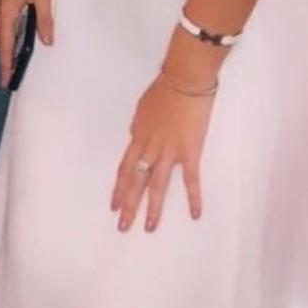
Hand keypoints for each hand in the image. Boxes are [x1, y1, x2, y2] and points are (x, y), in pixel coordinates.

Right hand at [0, 0, 53, 86]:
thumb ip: (44, 19)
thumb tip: (46, 42)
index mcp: (6, 10)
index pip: (3, 44)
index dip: (5, 64)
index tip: (5, 81)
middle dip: (1, 54)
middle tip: (10, 69)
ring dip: (3, 41)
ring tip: (13, 51)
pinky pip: (0, 15)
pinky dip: (5, 27)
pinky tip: (16, 25)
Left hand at [111, 73, 213, 231]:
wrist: (184, 79)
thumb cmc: (164, 89)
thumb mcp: (143, 108)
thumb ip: (142, 127)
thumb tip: (140, 138)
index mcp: (138, 137)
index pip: (125, 168)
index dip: (119, 188)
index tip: (113, 205)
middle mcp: (149, 148)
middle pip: (135, 181)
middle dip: (128, 205)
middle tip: (122, 227)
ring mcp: (169, 151)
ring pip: (157, 185)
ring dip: (153, 208)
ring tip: (149, 228)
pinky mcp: (190, 151)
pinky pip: (190, 179)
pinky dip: (193, 197)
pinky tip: (194, 215)